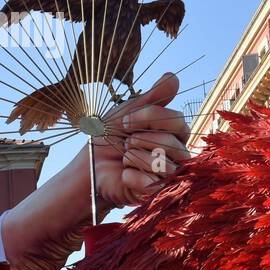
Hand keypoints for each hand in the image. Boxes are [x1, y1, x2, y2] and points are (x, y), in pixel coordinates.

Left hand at [90, 72, 189, 208]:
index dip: (148, 118)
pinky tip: (124, 175)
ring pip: (163, 164)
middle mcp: (178, 153)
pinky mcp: (157, 194)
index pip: (176, 119)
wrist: (90, 166)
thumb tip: (173, 76)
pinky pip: (151, 182)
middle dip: (139, 140)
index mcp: (174, 132)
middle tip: (125, 143)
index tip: (125, 122)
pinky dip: (130, 175)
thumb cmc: (110, 138)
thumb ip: (152, 98)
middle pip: (172, 143)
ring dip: (134, 158)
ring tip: (124, 159)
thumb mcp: (128, 113)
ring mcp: (169, 175)